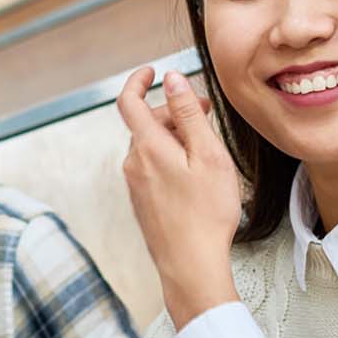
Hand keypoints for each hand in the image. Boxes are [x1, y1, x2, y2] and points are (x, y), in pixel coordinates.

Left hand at [117, 67, 242, 327]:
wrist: (191, 265)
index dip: (138, 81)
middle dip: (173, 111)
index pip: (129, 101)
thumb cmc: (206, 213)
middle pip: (146, 123)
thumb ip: (188, 113)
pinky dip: (169, 158)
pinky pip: (151, 168)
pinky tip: (194, 175)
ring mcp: (135, 185)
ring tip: (205, 148)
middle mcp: (134, 164)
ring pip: (150, 146)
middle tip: (206, 113)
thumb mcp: (207, 155)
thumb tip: (171, 79)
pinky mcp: (142, 202)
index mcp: (148, 147)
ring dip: (174, 137)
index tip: (152, 72)